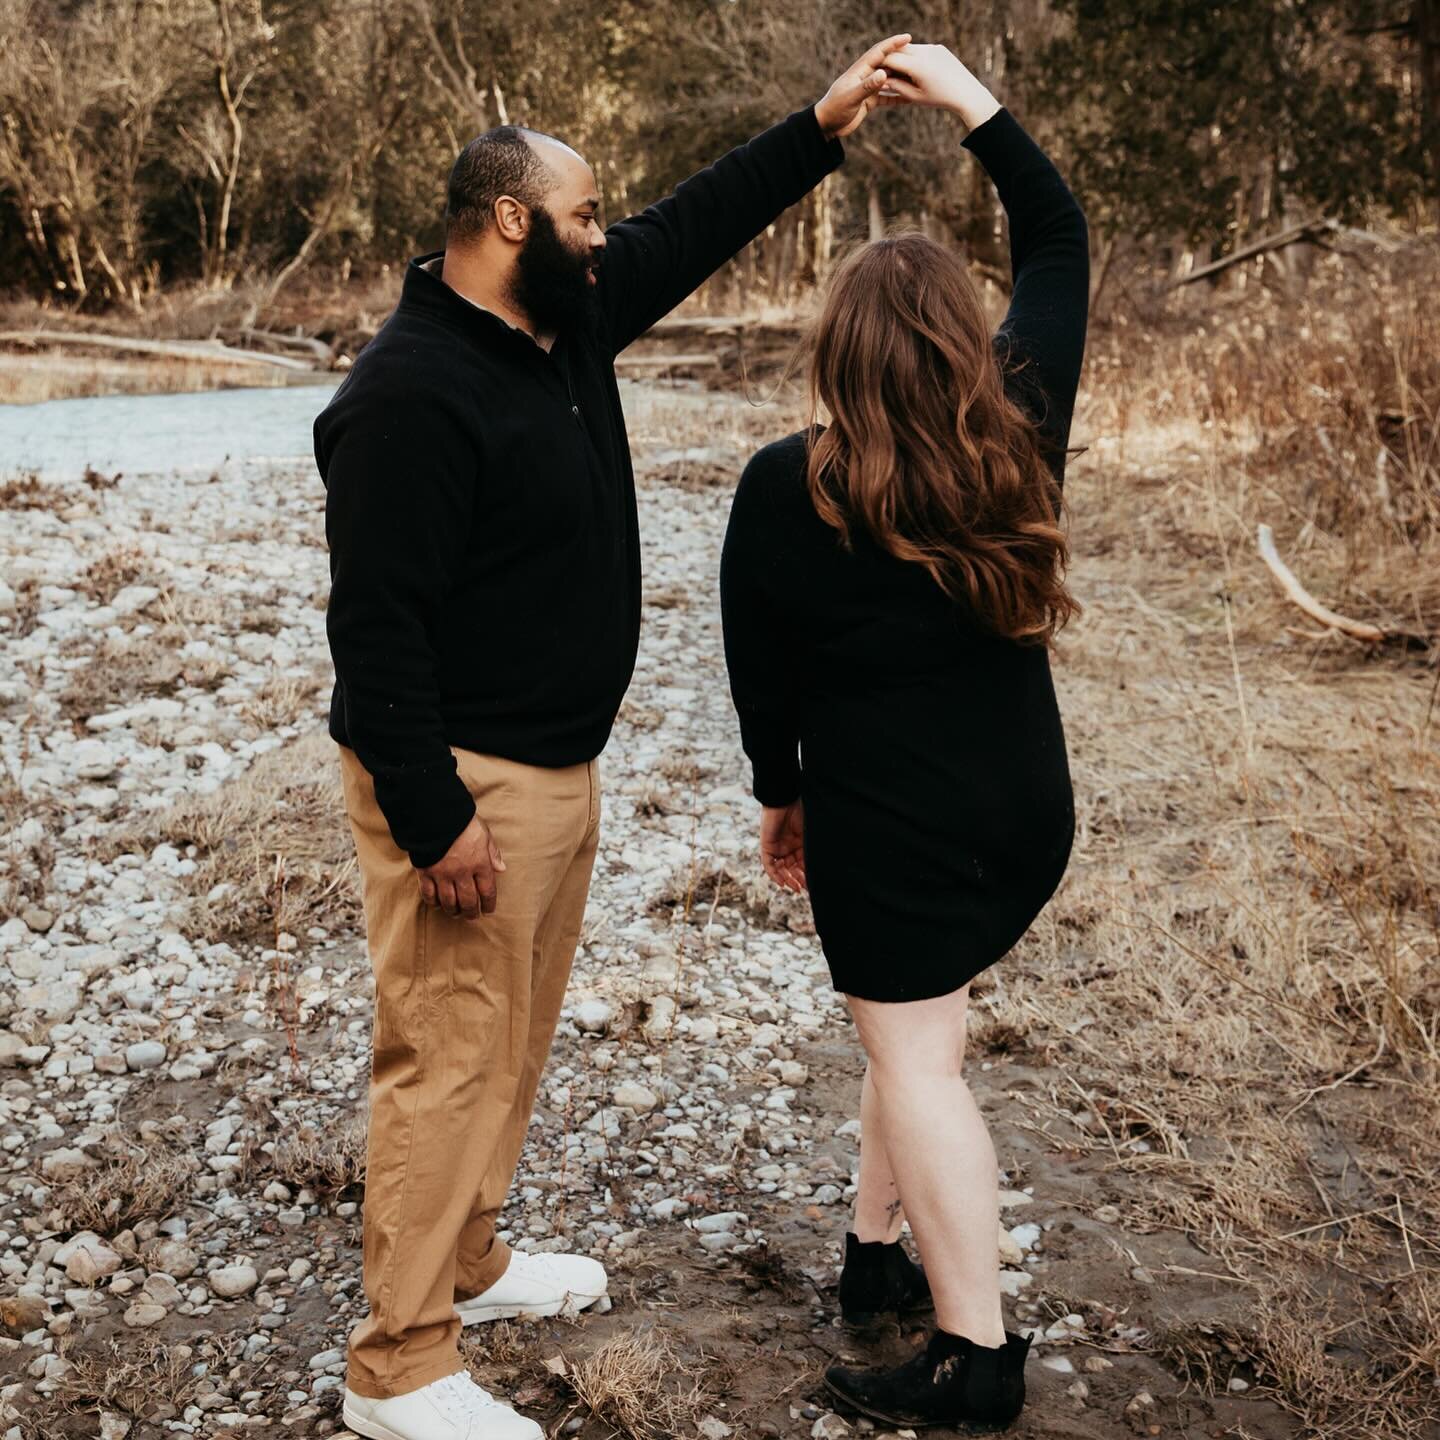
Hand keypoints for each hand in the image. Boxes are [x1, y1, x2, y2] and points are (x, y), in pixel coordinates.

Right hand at [416, 815, 506, 918]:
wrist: (435, 814)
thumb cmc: (462, 822)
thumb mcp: (484, 833)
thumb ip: (493, 852)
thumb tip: (501, 869)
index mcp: (479, 863)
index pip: (487, 891)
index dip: (489, 904)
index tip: (488, 910)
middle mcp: (462, 872)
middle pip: (468, 901)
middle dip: (471, 912)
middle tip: (472, 917)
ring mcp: (443, 874)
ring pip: (449, 901)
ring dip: (453, 910)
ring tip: (456, 913)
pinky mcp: (425, 872)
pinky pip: (429, 894)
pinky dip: (433, 902)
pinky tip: (438, 904)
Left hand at [760, 800, 806, 892]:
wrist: (786, 799)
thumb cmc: (802, 812)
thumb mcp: (811, 834)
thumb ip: (814, 849)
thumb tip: (828, 866)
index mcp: (800, 843)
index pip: (803, 864)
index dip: (808, 875)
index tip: (815, 885)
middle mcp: (788, 847)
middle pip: (792, 869)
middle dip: (798, 880)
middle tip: (805, 889)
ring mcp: (777, 847)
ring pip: (781, 869)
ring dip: (788, 880)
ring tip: (796, 888)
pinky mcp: (767, 846)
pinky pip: (769, 865)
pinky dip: (775, 875)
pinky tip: (783, 883)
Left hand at [814, 33, 912, 139]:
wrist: (826, 126)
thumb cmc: (835, 109)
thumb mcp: (851, 98)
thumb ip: (867, 86)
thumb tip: (884, 73)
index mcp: (859, 71)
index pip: (879, 52)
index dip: (893, 44)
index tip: (907, 37)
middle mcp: (864, 77)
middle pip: (886, 63)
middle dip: (900, 58)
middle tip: (917, 54)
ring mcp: (867, 89)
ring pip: (888, 80)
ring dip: (901, 77)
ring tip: (916, 75)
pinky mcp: (868, 101)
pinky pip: (886, 96)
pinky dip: (897, 96)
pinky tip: (908, 98)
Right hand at [875, 43, 1000, 131]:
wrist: (967, 93)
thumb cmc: (939, 99)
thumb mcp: (915, 97)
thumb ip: (896, 87)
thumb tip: (880, 80)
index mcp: (917, 66)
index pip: (890, 59)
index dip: (880, 66)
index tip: (874, 74)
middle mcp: (925, 52)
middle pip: (898, 50)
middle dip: (889, 60)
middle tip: (882, 72)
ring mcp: (933, 48)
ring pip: (909, 48)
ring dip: (901, 58)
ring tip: (897, 72)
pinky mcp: (939, 48)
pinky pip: (921, 49)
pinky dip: (913, 57)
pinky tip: (913, 70)